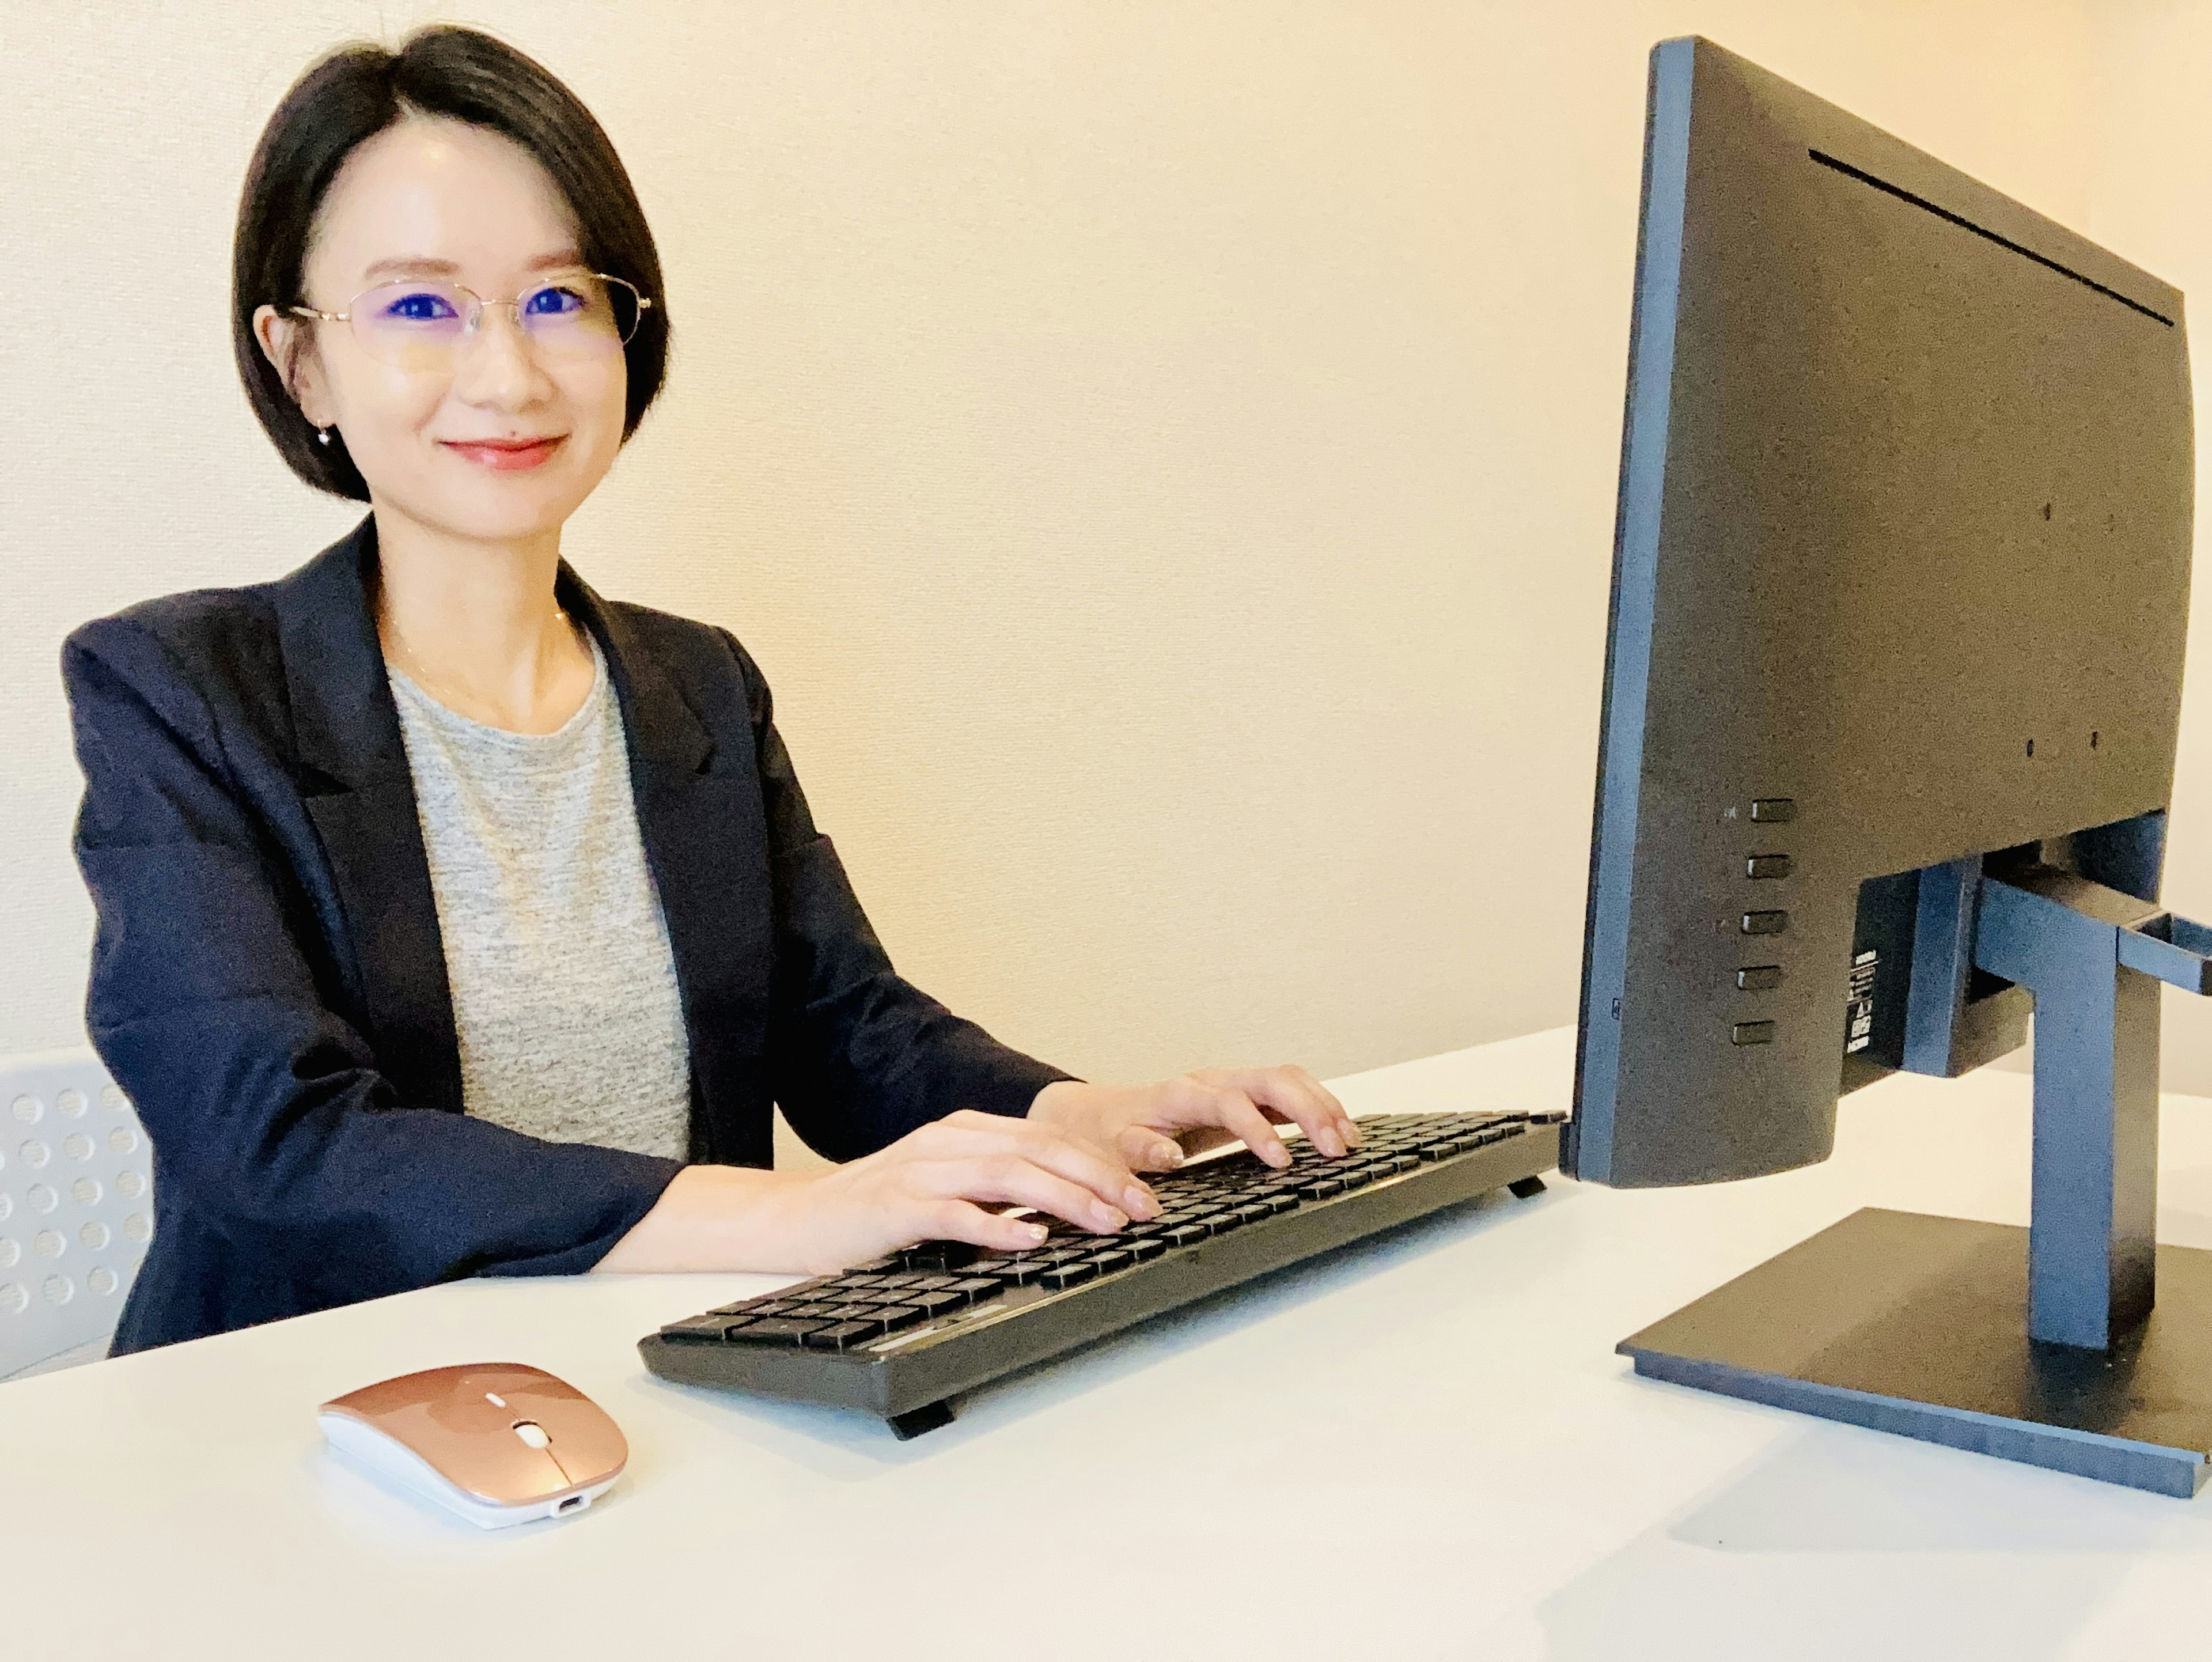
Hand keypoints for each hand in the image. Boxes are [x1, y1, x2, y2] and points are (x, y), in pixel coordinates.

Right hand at [757, 1108, 1162, 1274]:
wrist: (796, 1220)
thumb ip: (997, 1188)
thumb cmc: (876, 1213)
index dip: (1101, 1163)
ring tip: (1105, 1223)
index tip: (1143, 1192)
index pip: (1048, 1137)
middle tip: (1142, 1209)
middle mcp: (946, 1141)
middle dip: (1099, 1178)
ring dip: (1064, 1199)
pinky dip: (996, 1226)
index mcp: (965, 1131)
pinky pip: (954, 1213)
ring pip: (1007, 1173)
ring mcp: (919, 1171)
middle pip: (1039, 1149)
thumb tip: (1066, 1208)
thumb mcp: (946, 1188)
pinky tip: (1030, 1239)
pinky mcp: (894, 1207)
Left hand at [1028, 1065, 1357, 1172]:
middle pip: (1270, 1079)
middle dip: (1309, 1110)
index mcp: (1179, 1096)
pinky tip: (1337, 1132)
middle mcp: (1209, 1082)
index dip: (1258, 1130)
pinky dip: (1315, 1106)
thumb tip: (1171, 1158)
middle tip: (1336, 1150)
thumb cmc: (1102, 1138)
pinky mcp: (1241, 1095)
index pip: (1229, 1103)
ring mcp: (1228, 1085)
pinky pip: (1286, 1090)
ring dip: (1321, 1105)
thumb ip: (1137, 1153)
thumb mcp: (1108, 1151)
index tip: (1282, 1162)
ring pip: (1285, 1078)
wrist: (1092, 1117)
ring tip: (1349, 1141)